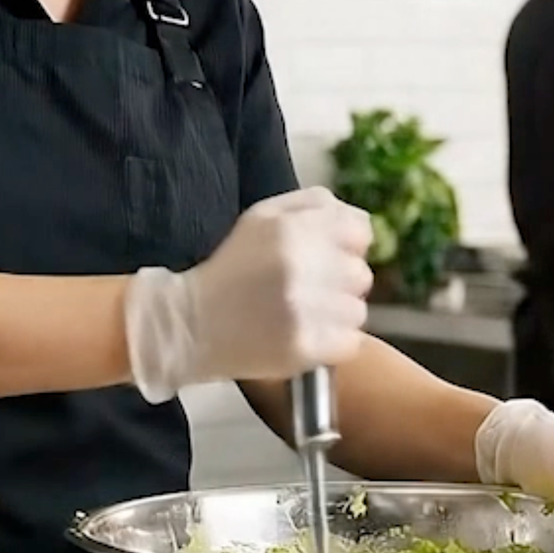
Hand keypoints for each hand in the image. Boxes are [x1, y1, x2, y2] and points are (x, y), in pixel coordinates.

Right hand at [124, 188, 372, 401]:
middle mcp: (301, 265)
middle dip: (340, 283)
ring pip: (358, 311)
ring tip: (305, 316)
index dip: (347, 246)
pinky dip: (333, 344)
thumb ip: (314, 206)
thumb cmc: (233, 267)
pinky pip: (350, 343)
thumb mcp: (263, 217)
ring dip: (337, 316)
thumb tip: (362, 222)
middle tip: (310, 291)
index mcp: (292, 228)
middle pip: (361, 274)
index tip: (327, 259)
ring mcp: (304, 309)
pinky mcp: (304, 347)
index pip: (361, 232)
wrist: (191, 323)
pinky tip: (306, 337)